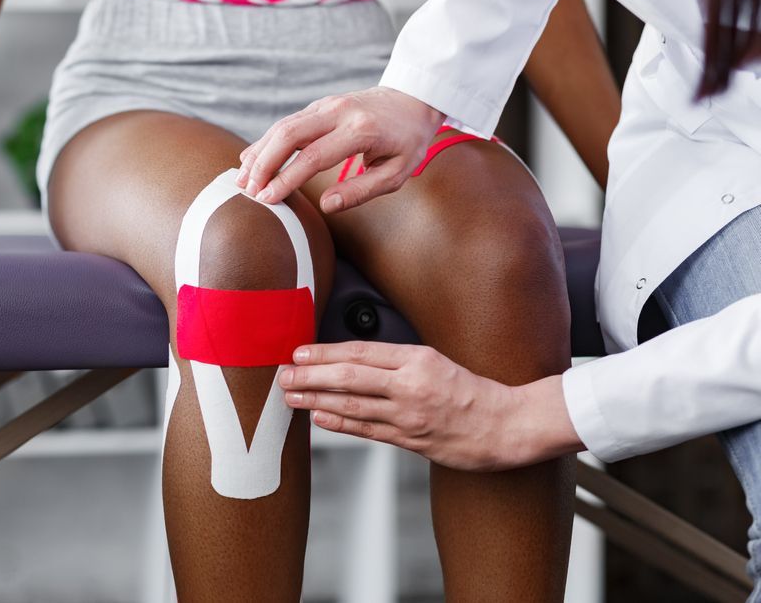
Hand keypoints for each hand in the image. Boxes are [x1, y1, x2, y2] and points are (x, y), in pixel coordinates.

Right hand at [236, 86, 443, 212]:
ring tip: (243, 179)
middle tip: (247, 190)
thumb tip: (327, 205)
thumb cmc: (407, 140)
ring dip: (260, 153)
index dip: (286, 180)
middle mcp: (338, 112)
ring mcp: (326, 105)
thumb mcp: (397, 172)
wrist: (413, 99)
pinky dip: (267, 142)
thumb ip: (361, 190)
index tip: (267, 199)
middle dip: (263, 164)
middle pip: (288, 135)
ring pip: (283, 126)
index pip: (313, 157)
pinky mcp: (319, 105)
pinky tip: (252, 159)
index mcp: (360, 131)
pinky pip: (288, 123)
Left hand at [280, 341, 581, 470]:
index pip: (361, 352)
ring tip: (291, 397)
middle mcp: (411, 385)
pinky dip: (339, 424)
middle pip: (349, 378)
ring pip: (353, 406)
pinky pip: (367, 430)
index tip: (299, 352)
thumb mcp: (437, 362)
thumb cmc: (474, 392)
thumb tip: (353, 361)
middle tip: (283, 375)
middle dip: (311, 376)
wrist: (509, 425)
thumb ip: (397, 361)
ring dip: (316, 401)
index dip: (325, 353)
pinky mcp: (411, 440)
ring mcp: (410, 415)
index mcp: (418, 359)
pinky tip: (318, 419)